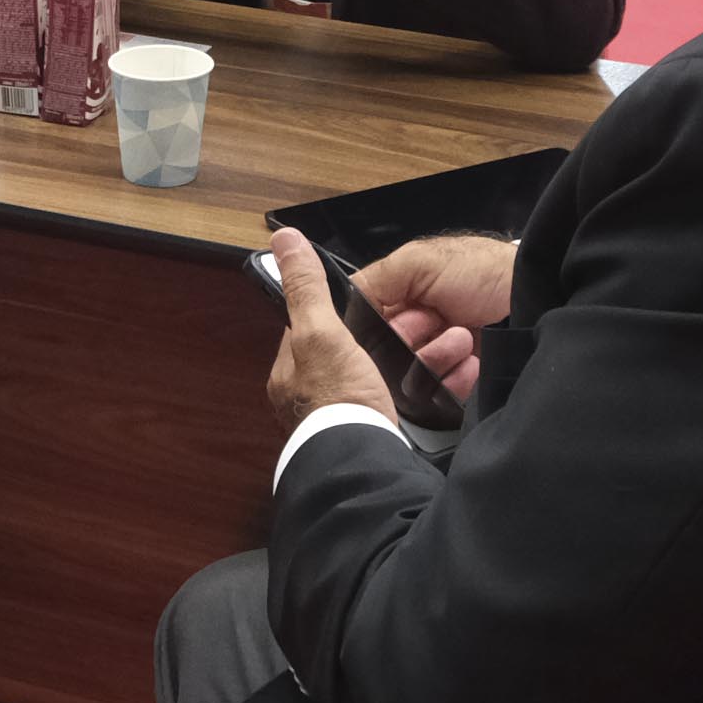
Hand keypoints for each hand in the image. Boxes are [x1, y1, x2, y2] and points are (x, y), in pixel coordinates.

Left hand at [265, 231, 398, 433]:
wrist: (364, 461)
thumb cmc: (337, 401)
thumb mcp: (320, 332)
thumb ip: (305, 289)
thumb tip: (284, 241)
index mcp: (287, 376)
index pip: (306, 330)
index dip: (334, 313)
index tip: (363, 306)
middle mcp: (304, 402)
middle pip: (339, 357)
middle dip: (371, 345)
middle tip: (404, 334)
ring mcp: (333, 422)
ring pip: (363, 383)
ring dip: (390, 371)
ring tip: (418, 359)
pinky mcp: (362, 438)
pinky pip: (383, 408)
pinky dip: (400, 397)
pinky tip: (415, 391)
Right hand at [354, 233, 511, 403]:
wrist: (532, 297)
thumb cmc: (481, 270)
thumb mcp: (420, 261)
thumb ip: (376, 280)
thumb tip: (342, 304)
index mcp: (401, 299)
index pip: (369, 327)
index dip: (381, 329)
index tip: (404, 320)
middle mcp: (417, 329)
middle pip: (389, 356)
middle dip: (412, 342)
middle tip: (436, 323)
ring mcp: (439, 355)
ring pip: (414, 378)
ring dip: (436, 358)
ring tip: (463, 338)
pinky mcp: (460, 379)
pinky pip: (442, 393)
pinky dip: (456, 379)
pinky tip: (471, 361)